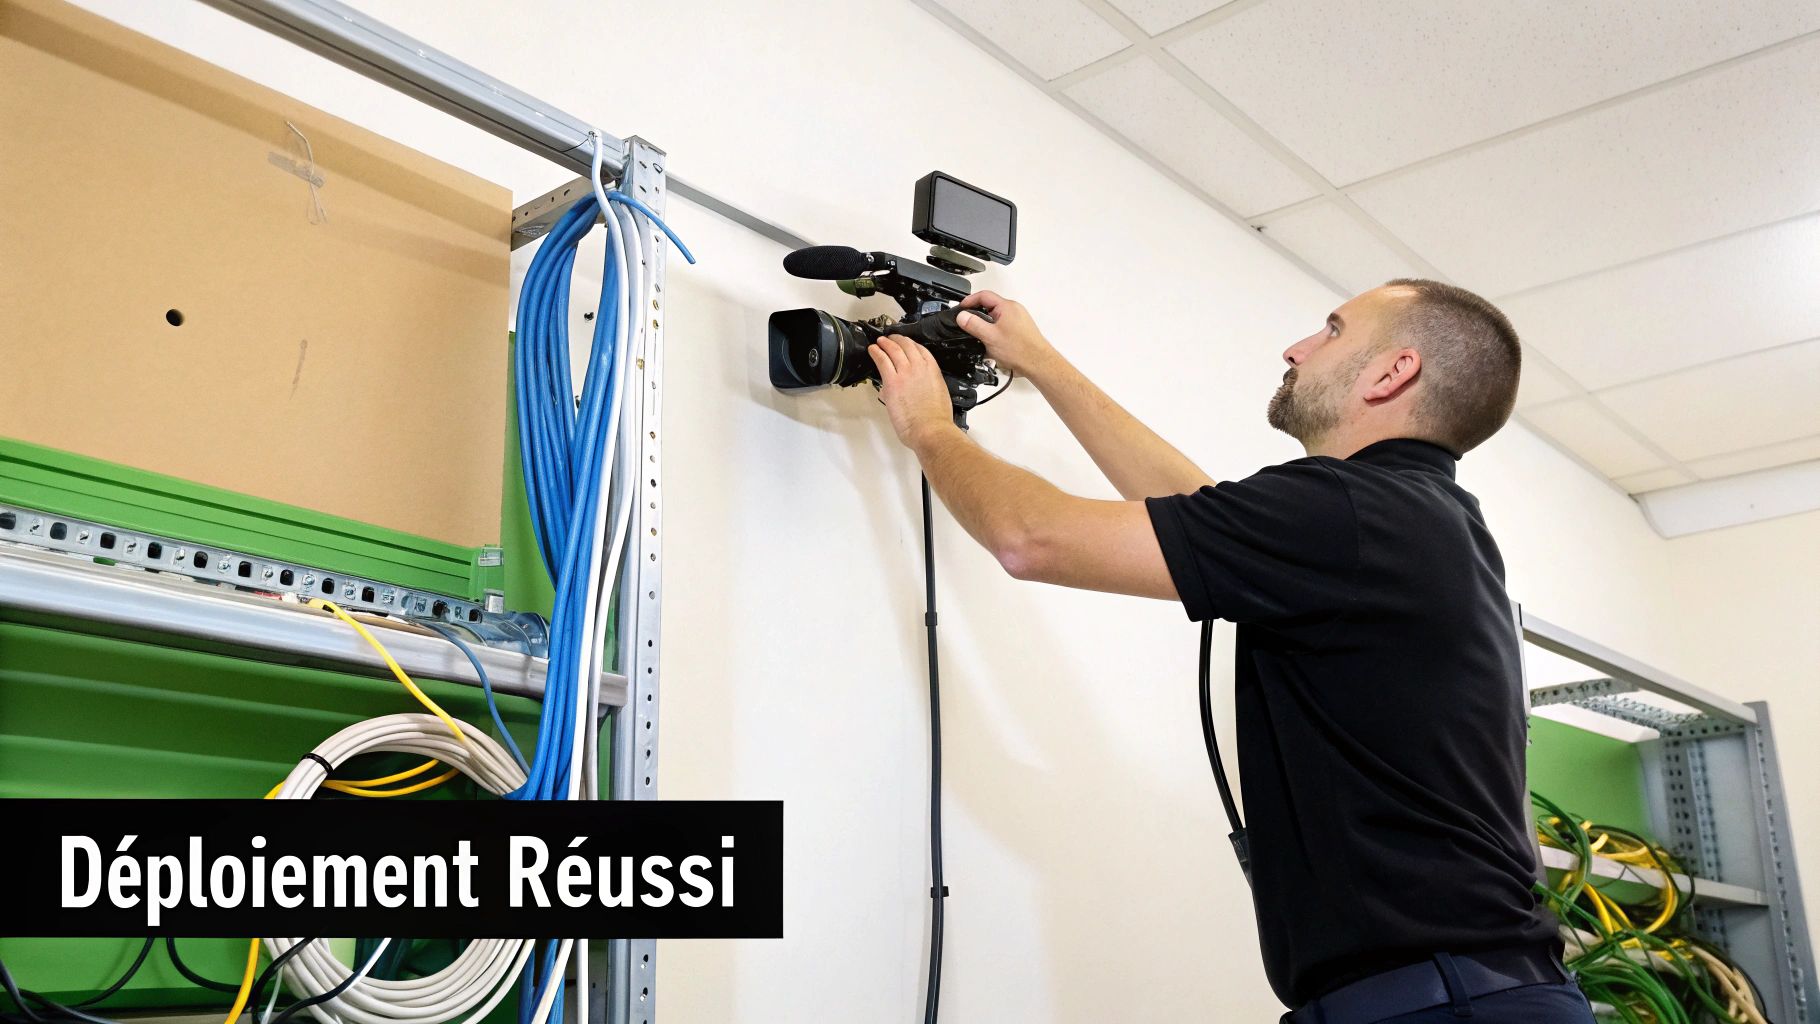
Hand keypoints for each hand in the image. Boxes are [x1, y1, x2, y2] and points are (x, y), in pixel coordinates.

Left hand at [868, 334, 956, 449]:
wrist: (930, 429)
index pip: (921, 350)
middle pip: (907, 346)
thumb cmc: (936, 420)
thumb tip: (911, 389)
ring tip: (880, 341)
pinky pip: (882, 360)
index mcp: (933, 371)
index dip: (911, 344)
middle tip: (891, 338)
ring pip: (894, 350)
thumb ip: (924, 388)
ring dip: (886, 343)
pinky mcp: (892, 381)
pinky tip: (873, 350)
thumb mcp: (938, 396)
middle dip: (898, 340)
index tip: (907, 343)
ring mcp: (905, 373)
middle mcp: (920, 368)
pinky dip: (876, 352)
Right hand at [956, 291, 1058, 378]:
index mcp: (1007, 306)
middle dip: (977, 316)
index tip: (961, 308)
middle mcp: (1014, 310)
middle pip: (989, 307)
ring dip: (986, 327)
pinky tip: (993, 347)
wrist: (1038, 363)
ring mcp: (1018, 320)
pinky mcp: (1020, 330)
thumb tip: (962, 316)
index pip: (983, 295)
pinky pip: (1002, 327)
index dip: (969, 300)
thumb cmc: (1021, 350)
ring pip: (996, 319)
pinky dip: (995, 334)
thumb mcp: (990, 336)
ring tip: (982, 339)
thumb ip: (973, 324)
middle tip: (968, 324)